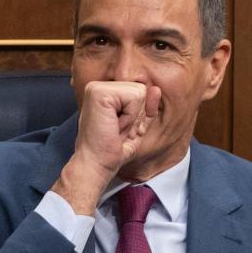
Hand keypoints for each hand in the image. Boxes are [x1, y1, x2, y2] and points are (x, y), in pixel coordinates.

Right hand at [52, 81, 160, 213]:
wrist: (96, 165)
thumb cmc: (112, 150)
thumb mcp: (136, 127)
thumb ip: (146, 108)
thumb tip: (155, 89)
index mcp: (104, 93)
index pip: (139, 92)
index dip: (137, 115)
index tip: (120, 130)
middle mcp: (98, 86)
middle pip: (141, 90)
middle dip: (136, 116)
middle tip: (117, 131)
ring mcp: (96, 87)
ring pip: (139, 92)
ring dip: (132, 118)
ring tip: (115, 129)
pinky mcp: (98, 93)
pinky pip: (134, 97)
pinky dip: (130, 117)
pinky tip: (113, 126)